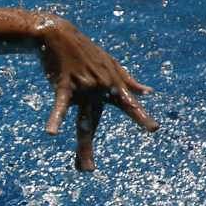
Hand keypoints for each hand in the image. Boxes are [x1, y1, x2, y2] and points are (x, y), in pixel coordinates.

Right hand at [36, 18, 157, 170]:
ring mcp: (83, 87)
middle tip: (91, 170)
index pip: (128, 104)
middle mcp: (100, 88)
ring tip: (84, 168)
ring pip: (82, 122)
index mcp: (112, 84)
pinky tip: (51, 132)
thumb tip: (148, 92)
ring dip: (83, 148)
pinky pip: (60, 106)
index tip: (153, 129)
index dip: (140, 116)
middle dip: (91, 147)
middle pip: (95, 123)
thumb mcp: (109, 63)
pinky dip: (55, 118)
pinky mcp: (64, 85)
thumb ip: (128, 80)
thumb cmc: (83, 51)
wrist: (57, 34)